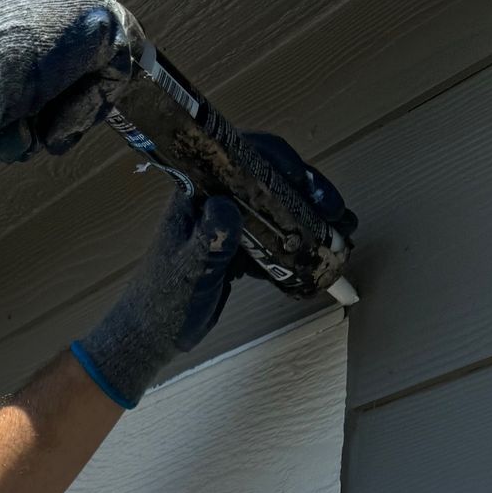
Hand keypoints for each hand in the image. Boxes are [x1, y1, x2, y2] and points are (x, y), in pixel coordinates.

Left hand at [71, 136, 350, 407]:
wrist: (151, 336)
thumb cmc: (163, 302)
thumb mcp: (189, 270)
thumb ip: (208, 238)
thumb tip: (227, 206)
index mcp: (197, 193)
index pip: (241, 156)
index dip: (278, 162)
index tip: (305, 182)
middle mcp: (214, 199)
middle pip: (267, 179)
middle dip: (306, 191)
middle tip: (335, 210)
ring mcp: (226, 223)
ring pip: (274, 207)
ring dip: (309, 216)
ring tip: (340, 230)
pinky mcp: (235, 247)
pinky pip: (272, 236)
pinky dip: (297, 243)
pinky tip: (320, 254)